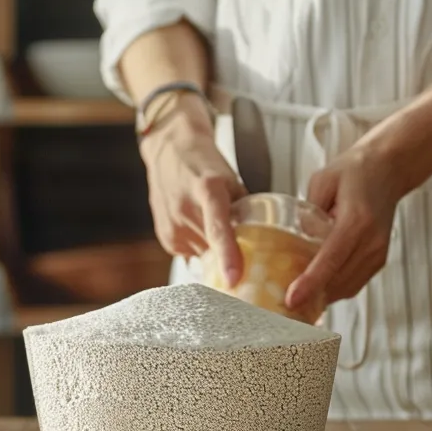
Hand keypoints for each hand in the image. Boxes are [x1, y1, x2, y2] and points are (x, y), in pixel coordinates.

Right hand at [138, 94, 246, 285]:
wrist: (170, 150)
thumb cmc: (205, 163)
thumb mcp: (231, 180)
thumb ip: (244, 210)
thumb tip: (266, 242)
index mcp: (208, 190)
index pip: (218, 230)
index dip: (227, 257)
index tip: (234, 279)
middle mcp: (185, 209)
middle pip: (214, 249)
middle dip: (230, 256)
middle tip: (242, 248)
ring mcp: (172, 225)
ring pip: (203, 255)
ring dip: (214, 250)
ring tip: (212, 226)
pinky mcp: (165, 237)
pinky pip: (191, 254)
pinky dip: (201, 247)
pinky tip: (200, 228)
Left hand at [286, 141, 409, 308]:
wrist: (388, 169)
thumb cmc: (354, 172)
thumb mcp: (322, 182)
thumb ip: (306, 210)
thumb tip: (289, 238)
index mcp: (356, 220)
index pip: (330, 259)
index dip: (310, 283)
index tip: (292, 299)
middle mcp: (371, 240)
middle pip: (338, 280)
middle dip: (312, 297)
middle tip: (281, 307)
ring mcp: (379, 252)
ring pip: (347, 287)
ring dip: (323, 298)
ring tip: (296, 305)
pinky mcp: (380, 259)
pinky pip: (355, 283)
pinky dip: (334, 290)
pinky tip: (316, 292)